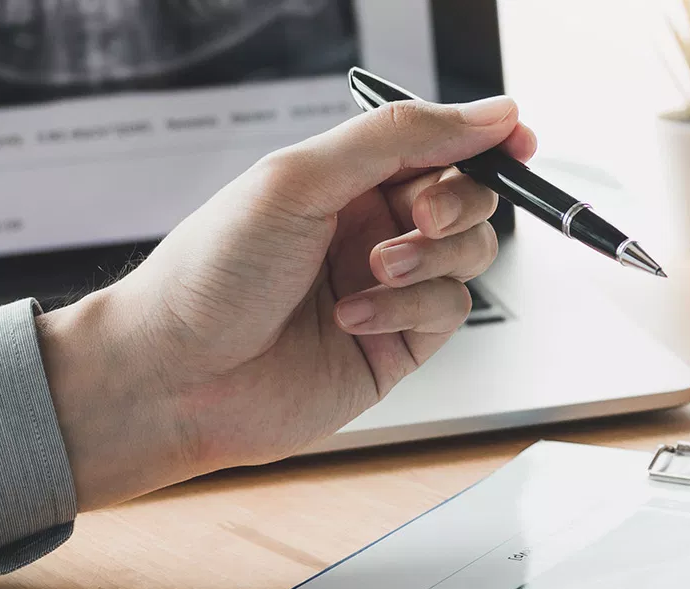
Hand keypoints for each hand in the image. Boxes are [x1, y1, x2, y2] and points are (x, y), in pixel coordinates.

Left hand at [36, 97, 537, 508]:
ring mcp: (387, 288)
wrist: (174, 376)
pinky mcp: (397, 347)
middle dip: (456, 201)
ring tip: (374, 269)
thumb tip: (487, 112)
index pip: (436, 143)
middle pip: (467, 196)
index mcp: (344, 178)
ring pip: (470, 254)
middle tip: (418, 215)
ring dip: (431, 257)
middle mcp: (369, 229)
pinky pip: (448, 311)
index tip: (515, 139)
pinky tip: (354, 316)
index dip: (482, 137)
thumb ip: (400, 138)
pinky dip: (409, 308)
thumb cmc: (209, 274)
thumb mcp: (301, 177)